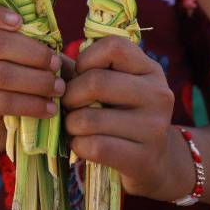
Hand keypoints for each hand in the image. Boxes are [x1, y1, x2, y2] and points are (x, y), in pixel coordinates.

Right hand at [0, 0, 63, 143]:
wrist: (10, 122)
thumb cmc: (29, 80)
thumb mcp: (36, 57)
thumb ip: (43, 43)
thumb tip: (61, 39)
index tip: (19, 21)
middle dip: (33, 54)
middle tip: (57, 64)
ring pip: (1, 75)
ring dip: (36, 81)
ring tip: (59, 88)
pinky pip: (2, 102)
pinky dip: (31, 105)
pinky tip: (50, 108)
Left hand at [63, 37, 185, 199]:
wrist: (154, 162)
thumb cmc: (123, 116)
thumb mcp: (114, 86)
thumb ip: (84, 70)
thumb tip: (51, 60)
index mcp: (149, 69)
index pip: (113, 47)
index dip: (86, 59)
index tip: (80, 74)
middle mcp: (158, 94)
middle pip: (96, 82)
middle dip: (70, 96)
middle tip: (68, 106)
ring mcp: (154, 127)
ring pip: (89, 119)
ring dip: (71, 125)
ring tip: (75, 127)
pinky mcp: (143, 158)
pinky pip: (95, 148)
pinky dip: (78, 146)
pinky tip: (82, 145)